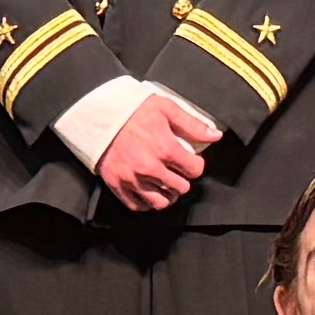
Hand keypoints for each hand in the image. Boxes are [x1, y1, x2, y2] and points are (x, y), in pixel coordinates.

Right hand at [92, 93, 217, 211]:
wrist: (98, 114)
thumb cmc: (132, 109)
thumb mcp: (165, 108)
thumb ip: (192, 124)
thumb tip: (216, 135)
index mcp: (164, 148)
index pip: (195, 170)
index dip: (195, 165)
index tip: (190, 161)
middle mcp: (149, 167)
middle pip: (181, 188)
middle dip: (182, 180)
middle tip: (176, 171)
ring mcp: (132, 179)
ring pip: (161, 202)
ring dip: (167, 194)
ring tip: (165, 184)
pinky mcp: (117, 185)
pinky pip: (138, 206)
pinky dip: (146, 202)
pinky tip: (149, 190)